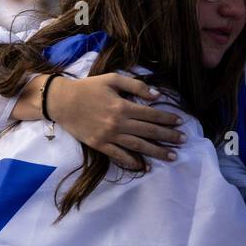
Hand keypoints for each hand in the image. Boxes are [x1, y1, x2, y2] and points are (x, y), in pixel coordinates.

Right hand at [51, 74, 185, 170]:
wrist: (61, 101)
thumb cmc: (88, 88)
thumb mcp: (113, 79)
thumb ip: (136, 86)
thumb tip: (157, 95)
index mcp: (123, 106)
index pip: (151, 114)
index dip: (167, 118)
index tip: (180, 122)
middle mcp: (118, 123)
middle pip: (149, 131)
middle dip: (168, 136)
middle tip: (184, 141)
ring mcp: (109, 136)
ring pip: (138, 146)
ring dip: (156, 152)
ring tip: (172, 156)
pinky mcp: (99, 145)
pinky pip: (118, 156)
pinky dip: (132, 162)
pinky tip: (144, 166)